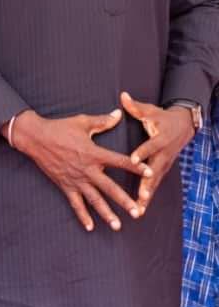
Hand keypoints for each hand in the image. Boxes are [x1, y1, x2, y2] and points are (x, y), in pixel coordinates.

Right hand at [10, 109, 150, 232]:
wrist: (35, 137)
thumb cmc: (59, 128)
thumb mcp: (81, 122)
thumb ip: (102, 121)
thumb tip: (118, 114)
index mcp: (93, 153)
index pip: (119, 161)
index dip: (135, 166)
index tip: (149, 172)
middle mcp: (87, 169)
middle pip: (109, 188)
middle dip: (124, 200)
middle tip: (138, 212)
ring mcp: (76, 179)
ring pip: (94, 200)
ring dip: (106, 213)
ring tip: (118, 226)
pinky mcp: (65, 185)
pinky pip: (75, 203)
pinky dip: (82, 216)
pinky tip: (90, 227)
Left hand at [121, 91, 196, 210]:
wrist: (183, 126)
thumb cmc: (162, 117)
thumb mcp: (151, 111)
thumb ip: (135, 107)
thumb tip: (123, 96)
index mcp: (160, 139)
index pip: (150, 147)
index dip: (142, 153)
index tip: (132, 160)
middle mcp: (164, 154)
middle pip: (155, 171)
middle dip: (147, 185)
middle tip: (139, 197)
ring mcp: (164, 164)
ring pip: (155, 182)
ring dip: (147, 197)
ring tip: (138, 210)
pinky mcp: (162, 170)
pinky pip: (154, 185)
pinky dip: (147, 197)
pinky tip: (139, 209)